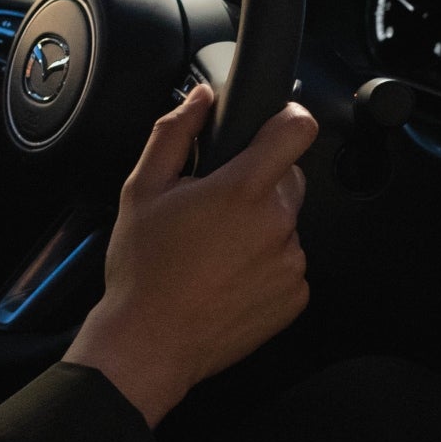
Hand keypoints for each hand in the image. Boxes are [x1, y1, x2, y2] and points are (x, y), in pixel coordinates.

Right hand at [64, 84, 317, 426]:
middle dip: (259, 184)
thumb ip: (175, 133)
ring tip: (216, 252)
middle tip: (216, 209)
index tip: (276, 126)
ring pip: (286, 224)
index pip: (297, 131)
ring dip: (261, 229)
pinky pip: (288, 264)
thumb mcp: (143, 189)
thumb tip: (200, 98)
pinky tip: (228, 278)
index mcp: (242, 190)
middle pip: (288, 179)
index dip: (288, 119)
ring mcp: (291, 262)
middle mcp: (276, 223)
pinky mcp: (295, 295)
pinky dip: (265, 266)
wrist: (149, 343)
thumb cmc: (143, 269)